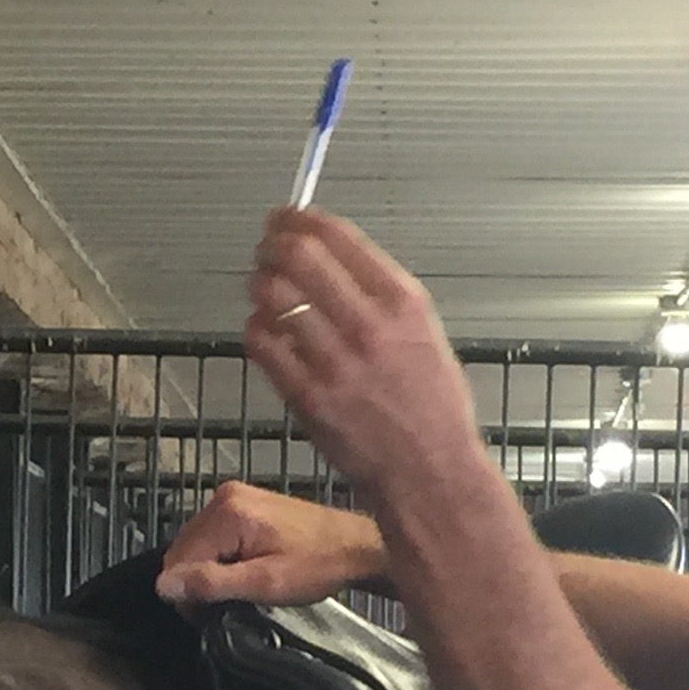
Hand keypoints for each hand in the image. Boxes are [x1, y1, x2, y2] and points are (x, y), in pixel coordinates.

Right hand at [157, 482, 387, 607]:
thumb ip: (212, 583)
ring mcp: (233, 497)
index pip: (177, 559)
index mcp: (227, 513)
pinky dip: (219, 557)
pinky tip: (242, 570)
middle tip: (229, 603)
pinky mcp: (242, 503)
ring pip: (195, 544)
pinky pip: (212, 536)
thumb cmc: (318, 566)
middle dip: (196, 580)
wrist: (355, 546)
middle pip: (182, 549)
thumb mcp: (265, 583)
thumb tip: (165, 585)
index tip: (213, 613)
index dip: (188, 593)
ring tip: (240, 586)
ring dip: (208, 570)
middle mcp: (223, 497)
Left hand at [242, 209, 487, 499]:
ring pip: (272, 295)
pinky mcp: (307, 396)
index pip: (338, 236)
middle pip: (298, 256)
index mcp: (403, 303)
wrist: (429, 472)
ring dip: (259, 282)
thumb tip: (330, 255)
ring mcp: (334, 362)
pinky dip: (256, 328)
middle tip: (266, 246)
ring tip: (262, 286)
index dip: (300, 218)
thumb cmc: (432, 409)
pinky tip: (265, 330)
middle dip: (272, 242)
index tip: (286, 216)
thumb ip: (380, 294)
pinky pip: (262, 343)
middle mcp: (369, 326)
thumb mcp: (426, 333)